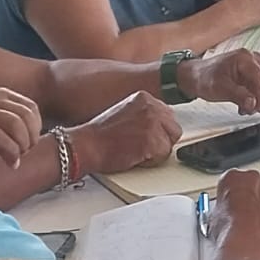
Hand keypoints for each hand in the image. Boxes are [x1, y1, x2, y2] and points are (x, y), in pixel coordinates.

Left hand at [0, 87, 41, 187]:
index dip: (10, 152)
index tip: (13, 163)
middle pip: (14, 122)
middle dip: (24, 142)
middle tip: (23, 153)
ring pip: (25, 113)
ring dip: (32, 133)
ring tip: (27, 145)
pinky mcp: (4, 92)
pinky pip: (31, 106)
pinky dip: (37, 123)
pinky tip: (31, 134)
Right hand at [68, 91, 182, 175]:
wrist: (86, 145)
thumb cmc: (99, 136)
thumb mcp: (126, 114)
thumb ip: (144, 116)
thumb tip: (159, 127)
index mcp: (145, 98)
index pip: (167, 116)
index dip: (158, 132)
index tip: (146, 138)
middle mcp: (151, 106)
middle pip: (173, 129)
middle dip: (161, 142)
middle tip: (141, 148)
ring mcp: (153, 122)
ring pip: (169, 144)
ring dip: (156, 153)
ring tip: (135, 152)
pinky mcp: (152, 139)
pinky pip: (163, 156)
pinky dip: (150, 162)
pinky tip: (134, 157)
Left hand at [182, 48, 259, 114]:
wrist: (195, 76)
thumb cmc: (204, 77)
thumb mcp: (219, 88)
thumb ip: (238, 95)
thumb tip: (253, 103)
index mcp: (245, 58)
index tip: (258, 107)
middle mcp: (253, 60)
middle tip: (252, 110)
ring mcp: (254, 67)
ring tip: (247, 108)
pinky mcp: (253, 75)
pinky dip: (258, 98)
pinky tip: (247, 104)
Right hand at [208, 168, 259, 259]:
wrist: (246, 240)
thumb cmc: (230, 228)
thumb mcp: (214, 217)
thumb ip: (221, 208)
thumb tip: (222, 216)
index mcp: (232, 177)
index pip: (230, 181)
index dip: (230, 196)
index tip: (230, 204)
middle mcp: (252, 177)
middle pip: (250, 184)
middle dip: (248, 197)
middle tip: (242, 214)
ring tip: (255, 222)